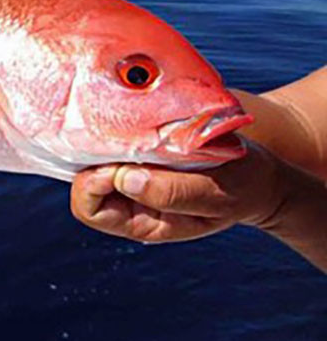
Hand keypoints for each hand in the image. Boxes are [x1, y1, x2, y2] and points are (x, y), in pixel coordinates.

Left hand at [69, 144, 284, 242]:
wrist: (257, 172)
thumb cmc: (239, 185)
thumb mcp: (216, 193)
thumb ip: (173, 193)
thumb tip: (123, 179)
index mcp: (141, 222)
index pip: (90, 209)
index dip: (96, 183)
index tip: (123, 162)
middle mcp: (127, 202)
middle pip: (81, 183)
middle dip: (94, 159)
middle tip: (124, 136)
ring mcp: (129, 177)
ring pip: (91, 160)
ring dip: (106, 140)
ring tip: (132, 125)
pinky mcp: (137, 154)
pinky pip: (109, 142)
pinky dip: (117, 128)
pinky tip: (137, 118)